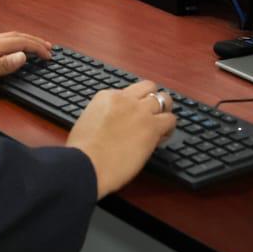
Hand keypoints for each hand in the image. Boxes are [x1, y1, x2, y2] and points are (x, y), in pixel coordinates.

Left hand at [0, 31, 52, 94]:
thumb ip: (3, 64)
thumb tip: (24, 56)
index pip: (20, 42)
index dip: (37, 47)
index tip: (50, 55)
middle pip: (16, 36)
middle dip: (34, 40)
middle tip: (49, 47)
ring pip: (8, 37)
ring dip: (24, 40)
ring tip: (34, 46)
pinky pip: (1, 42)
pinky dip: (13, 43)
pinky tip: (10, 49)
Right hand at [66, 80, 176, 198]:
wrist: (87, 164)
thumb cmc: (82, 152)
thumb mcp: (88, 122)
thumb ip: (103, 117)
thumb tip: (113, 125)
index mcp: (107, 96)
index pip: (130, 92)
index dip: (135, 103)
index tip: (135, 116)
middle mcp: (126, 99)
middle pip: (150, 88)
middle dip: (153, 99)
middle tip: (153, 114)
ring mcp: (140, 111)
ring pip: (164, 99)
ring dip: (165, 111)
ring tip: (162, 125)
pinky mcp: (152, 127)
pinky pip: (170, 120)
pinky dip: (169, 128)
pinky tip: (161, 138)